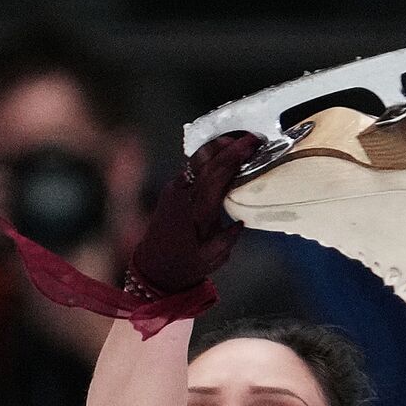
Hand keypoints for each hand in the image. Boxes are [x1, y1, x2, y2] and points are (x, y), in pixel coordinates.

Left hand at [130, 133, 261, 293]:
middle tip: (251, 138)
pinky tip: (221, 155)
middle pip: (206, 160)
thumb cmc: (185, 266)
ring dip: (218, 147)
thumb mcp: (211, 259)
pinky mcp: (171, 189)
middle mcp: (182, 195)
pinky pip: (192, 166)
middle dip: (229, 146)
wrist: (154, 267)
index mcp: (194, 211)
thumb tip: (241, 222)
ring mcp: (174, 189)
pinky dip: (208, 157)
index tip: (251, 145)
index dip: (234, 156)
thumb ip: (227, 239)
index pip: (216, 174)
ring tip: (238, 141)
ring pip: (196, 159)